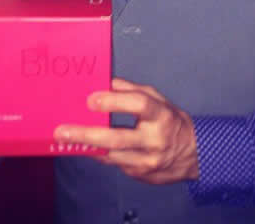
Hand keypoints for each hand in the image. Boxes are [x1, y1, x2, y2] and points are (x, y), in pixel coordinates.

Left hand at [53, 78, 199, 184]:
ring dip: (87, 146)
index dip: (113, 101)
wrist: (192, 153)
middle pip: (118, 137)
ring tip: (65, 140)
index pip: (138, 105)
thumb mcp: (157, 98)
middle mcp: (155, 139)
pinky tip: (86, 146)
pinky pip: (115, 163)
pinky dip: (99, 154)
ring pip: (112, 155)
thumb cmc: (169, 120)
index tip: (91, 99)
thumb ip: (130, 90)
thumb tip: (104, 81)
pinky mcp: (141, 174)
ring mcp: (148, 160)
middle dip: (87, 134)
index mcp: (160, 115)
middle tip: (63, 131)